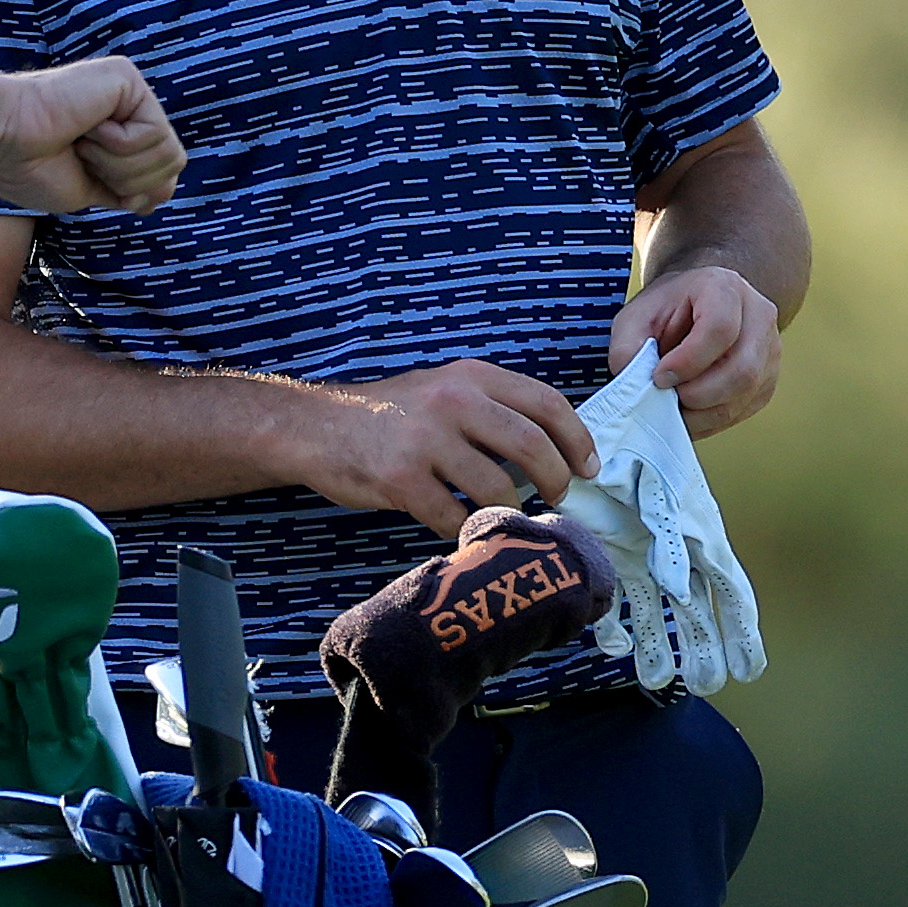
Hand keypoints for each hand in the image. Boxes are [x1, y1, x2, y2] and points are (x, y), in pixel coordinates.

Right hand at [0, 55, 185, 214]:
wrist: (1, 141)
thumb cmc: (29, 166)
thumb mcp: (89, 190)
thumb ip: (129, 189)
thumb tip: (166, 191)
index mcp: (118, 130)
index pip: (162, 172)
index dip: (135, 191)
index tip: (90, 178)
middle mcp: (128, 106)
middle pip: (172, 164)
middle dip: (128, 179)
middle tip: (83, 158)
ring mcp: (129, 90)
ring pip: (167, 152)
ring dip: (118, 164)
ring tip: (82, 143)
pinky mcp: (127, 78)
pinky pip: (154, 133)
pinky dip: (117, 145)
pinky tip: (87, 127)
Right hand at [287, 359, 594, 534]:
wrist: (317, 427)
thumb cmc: (390, 415)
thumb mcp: (443, 389)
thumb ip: (490, 409)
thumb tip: (551, 450)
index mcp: (471, 376)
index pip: (546, 402)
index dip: (578, 438)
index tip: (590, 466)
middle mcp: (453, 401)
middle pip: (530, 445)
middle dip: (556, 480)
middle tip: (558, 498)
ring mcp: (426, 440)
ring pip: (496, 487)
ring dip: (511, 511)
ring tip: (509, 517)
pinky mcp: (401, 479)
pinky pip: (453, 516)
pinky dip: (466, 530)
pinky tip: (465, 530)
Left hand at [608, 263, 783, 433]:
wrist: (695, 306)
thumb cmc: (667, 310)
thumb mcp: (636, 318)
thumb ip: (627, 348)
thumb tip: (633, 389)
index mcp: (725, 288)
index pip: (720, 329)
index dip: (688, 362)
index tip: (659, 377)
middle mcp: (758, 316)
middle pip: (742, 369)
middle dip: (698, 395)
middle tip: (667, 398)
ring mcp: (770, 349)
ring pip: (746, 394)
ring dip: (704, 412)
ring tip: (674, 407)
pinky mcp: (768, 378)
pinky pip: (744, 409)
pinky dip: (712, 419)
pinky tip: (689, 411)